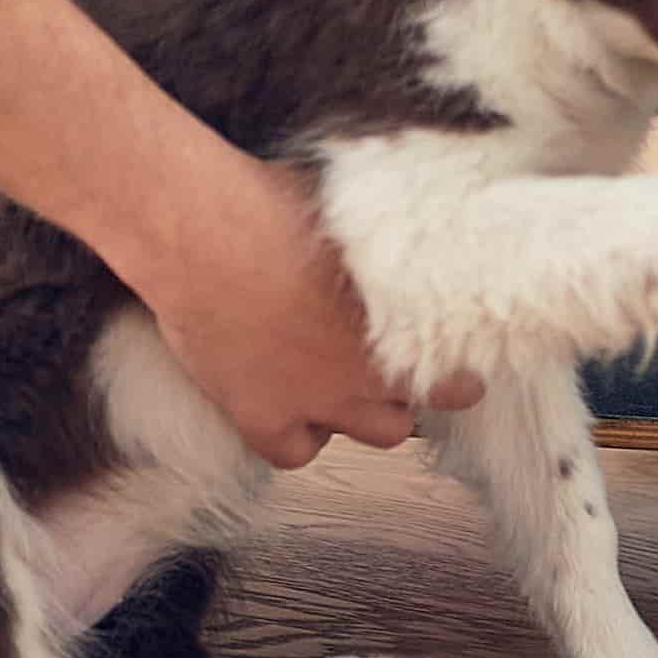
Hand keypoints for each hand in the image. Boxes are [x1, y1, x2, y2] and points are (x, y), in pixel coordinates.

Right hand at [131, 158, 480, 467]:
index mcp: (399, 323)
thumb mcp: (356, 212)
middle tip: (387, 369)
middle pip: (413, 413)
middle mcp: (365, 370)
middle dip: (405, 394)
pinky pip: (292, 453)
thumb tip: (414, 225)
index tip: (451, 364)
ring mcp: (315, 399)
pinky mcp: (260, 414)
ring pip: (376, 435)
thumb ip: (391, 244)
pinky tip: (287, 409)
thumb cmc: (274, 203)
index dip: (454, 374)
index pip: (457, 380)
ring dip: (364, 415)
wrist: (201, 233)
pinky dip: (294, 437)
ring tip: (343, 387)